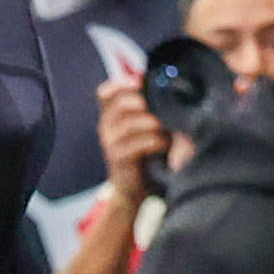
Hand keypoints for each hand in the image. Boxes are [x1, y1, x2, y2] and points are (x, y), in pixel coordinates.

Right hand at [95, 71, 166, 204]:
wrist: (134, 190)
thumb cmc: (145, 155)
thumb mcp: (143, 130)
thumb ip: (148, 111)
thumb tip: (168, 92)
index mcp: (110, 116)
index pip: (106, 92)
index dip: (121, 84)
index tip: (140, 82)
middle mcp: (105, 126)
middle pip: (121, 102)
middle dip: (146, 103)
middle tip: (163, 111)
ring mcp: (110, 142)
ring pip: (132, 122)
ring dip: (155, 123)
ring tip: (167, 130)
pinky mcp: (118, 158)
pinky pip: (139, 142)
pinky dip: (156, 141)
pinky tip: (164, 144)